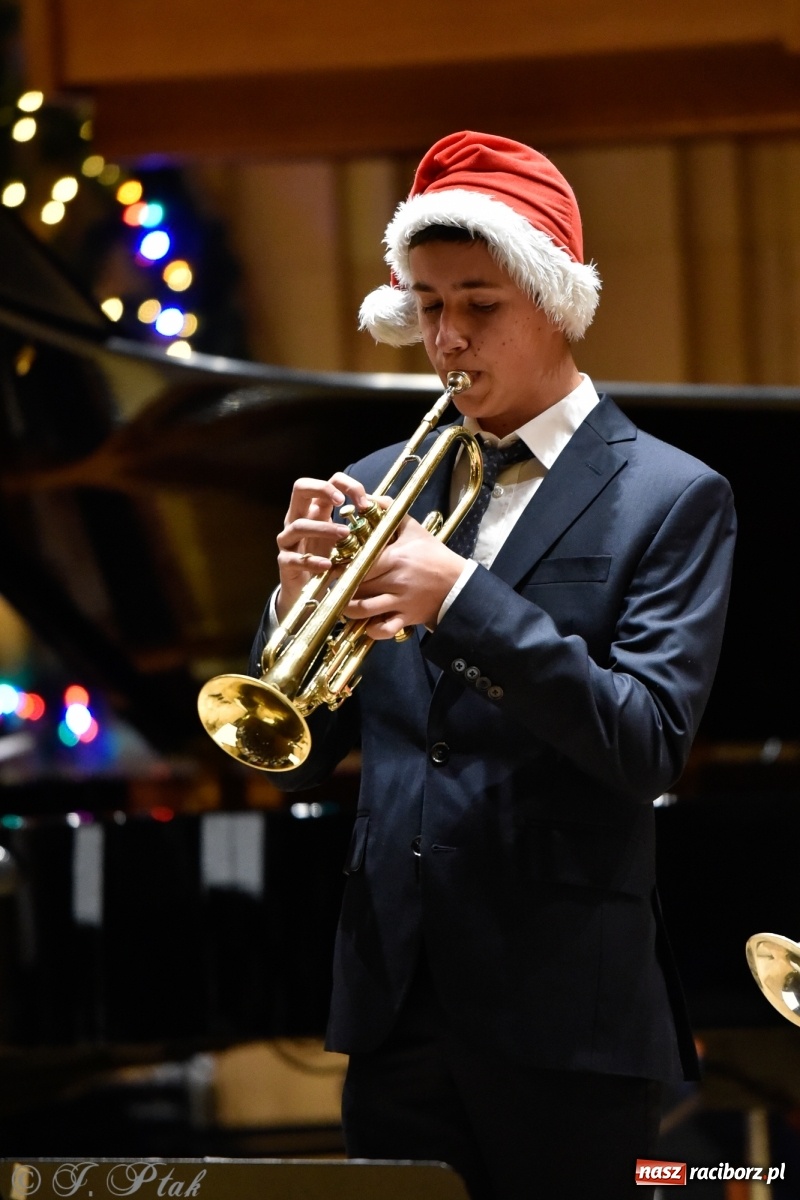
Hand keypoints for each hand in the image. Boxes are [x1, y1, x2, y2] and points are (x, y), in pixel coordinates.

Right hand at [276, 472, 369, 619]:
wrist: (307, 592)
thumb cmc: (328, 560)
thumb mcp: (345, 541)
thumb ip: (360, 526)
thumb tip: (385, 512)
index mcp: (315, 510)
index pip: (327, 483)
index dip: (345, 485)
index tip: (363, 502)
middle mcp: (298, 518)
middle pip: (300, 487)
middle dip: (322, 489)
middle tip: (341, 502)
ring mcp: (288, 540)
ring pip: (299, 525)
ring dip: (324, 528)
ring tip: (344, 535)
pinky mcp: (285, 561)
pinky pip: (295, 559)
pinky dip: (312, 561)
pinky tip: (328, 565)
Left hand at [342, 516, 465, 639]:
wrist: (458, 583)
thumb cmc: (434, 555)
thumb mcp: (415, 530)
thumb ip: (392, 512)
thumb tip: (372, 498)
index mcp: (394, 558)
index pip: (359, 564)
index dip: (343, 568)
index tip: (336, 568)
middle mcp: (395, 581)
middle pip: (357, 587)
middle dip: (342, 588)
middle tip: (334, 587)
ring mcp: (400, 602)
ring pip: (364, 610)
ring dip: (349, 610)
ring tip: (343, 605)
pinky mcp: (406, 618)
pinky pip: (383, 629)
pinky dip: (372, 629)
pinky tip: (366, 624)